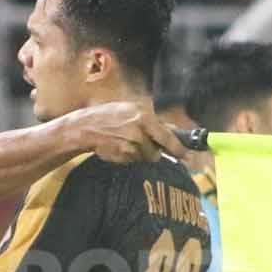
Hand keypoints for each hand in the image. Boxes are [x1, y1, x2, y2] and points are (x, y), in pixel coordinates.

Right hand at [74, 102, 189, 163]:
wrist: (85, 127)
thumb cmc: (109, 116)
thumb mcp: (132, 110)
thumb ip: (152, 121)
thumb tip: (173, 130)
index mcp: (144, 116)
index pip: (168, 136)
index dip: (179, 148)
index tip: (186, 155)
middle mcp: (140, 131)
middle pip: (156, 151)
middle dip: (155, 152)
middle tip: (151, 150)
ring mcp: (131, 144)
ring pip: (145, 157)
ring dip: (140, 153)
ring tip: (126, 141)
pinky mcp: (122, 155)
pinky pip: (133, 160)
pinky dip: (129, 156)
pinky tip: (119, 146)